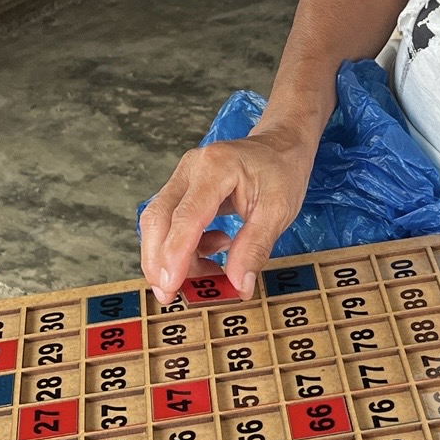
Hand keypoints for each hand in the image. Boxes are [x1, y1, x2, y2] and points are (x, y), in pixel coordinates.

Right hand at [139, 125, 314, 303]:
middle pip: (158, 218)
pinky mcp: (183, 188)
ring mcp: (183, 176)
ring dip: (172, 256)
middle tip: (169, 294)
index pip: (186, 216)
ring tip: (208, 272)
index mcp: (216, 168)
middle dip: (158, 261)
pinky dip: (184, 245)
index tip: (171, 287)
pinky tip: (215, 247)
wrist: (281, 145)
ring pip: (158, 222)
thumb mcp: (279, 211)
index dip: (175, 255)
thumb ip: (255, 248)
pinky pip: (171, 222)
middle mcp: (191, 169)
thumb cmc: (282, 172)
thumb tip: (238, 285)